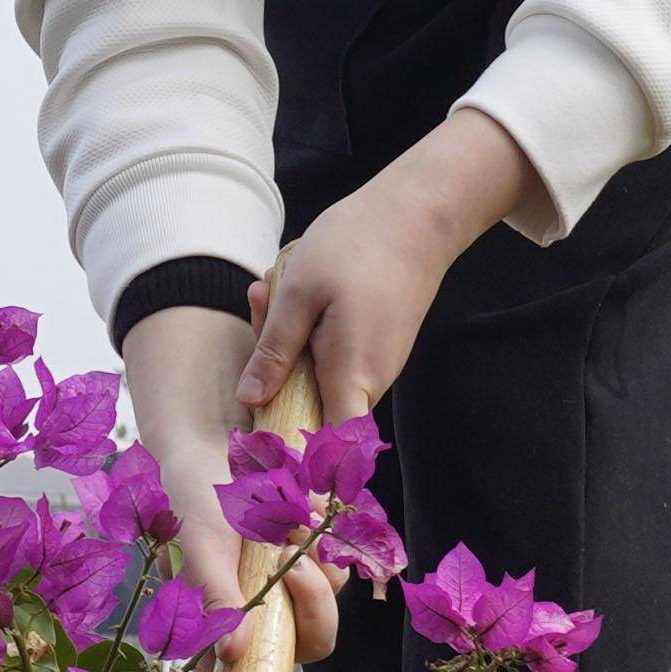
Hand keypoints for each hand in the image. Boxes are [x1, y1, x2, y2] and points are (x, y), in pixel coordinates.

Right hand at [116, 300, 335, 663]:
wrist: (218, 435)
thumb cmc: (193, 493)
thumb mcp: (201, 542)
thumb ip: (216, 595)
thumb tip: (233, 654)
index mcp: (231, 619)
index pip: (265, 668)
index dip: (275, 664)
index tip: (268, 631)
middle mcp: (269, 605)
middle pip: (315, 636)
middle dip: (310, 599)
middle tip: (286, 558)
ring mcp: (295, 576)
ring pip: (332, 591)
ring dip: (316, 558)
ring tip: (287, 518)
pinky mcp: (319, 544)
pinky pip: (343, 552)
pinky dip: (327, 531)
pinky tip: (302, 504)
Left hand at [239, 106, 552, 419]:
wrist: (418, 214)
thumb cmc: (357, 247)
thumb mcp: (299, 294)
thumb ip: (275, 351)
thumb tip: (252, 400)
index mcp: (350, 376)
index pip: (331, 450)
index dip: (300, 457)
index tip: (265, 442)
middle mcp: (370, 380)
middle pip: (312, 407)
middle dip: (273, 369)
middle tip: (259, 302)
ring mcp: (377, 363)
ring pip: (319, 376)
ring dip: (288, 340)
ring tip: (275, 286)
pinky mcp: (377, 345)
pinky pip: (333, 354)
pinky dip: (308, 328)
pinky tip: (298, 287)